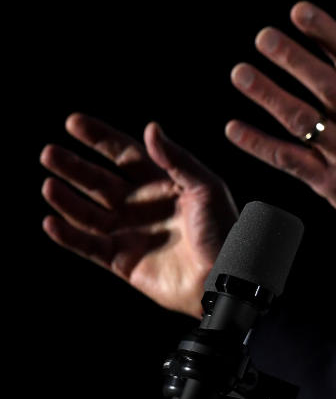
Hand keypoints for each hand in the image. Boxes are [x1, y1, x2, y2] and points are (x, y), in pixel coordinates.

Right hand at [40, 114, 238, 316]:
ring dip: (66, 198)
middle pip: (99, 180)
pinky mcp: (122, 260)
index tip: (72, 121)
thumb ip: (176, 160)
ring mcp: (130, 232)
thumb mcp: (205, 188)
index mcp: (163, 182)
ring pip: (87, 212)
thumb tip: (150, 127)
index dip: (99, 138)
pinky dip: (68, 235)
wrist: (224, 276)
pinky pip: (88, 245)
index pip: (125, 154)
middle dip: (73, 167)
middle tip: (48, 152)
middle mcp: (142, 204)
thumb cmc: (223, 229)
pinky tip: (51, 221)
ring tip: (49, 184)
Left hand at [226, 1, 335, 259]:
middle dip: (293, 58)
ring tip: (240, 73)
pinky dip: (260, 145)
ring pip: (303, 121)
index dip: (326, 32)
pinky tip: (233, 128)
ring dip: (269, 96)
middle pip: (325, 85)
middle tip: (263, 37)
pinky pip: (290, 161)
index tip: (299, 11)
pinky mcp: (330, 183)